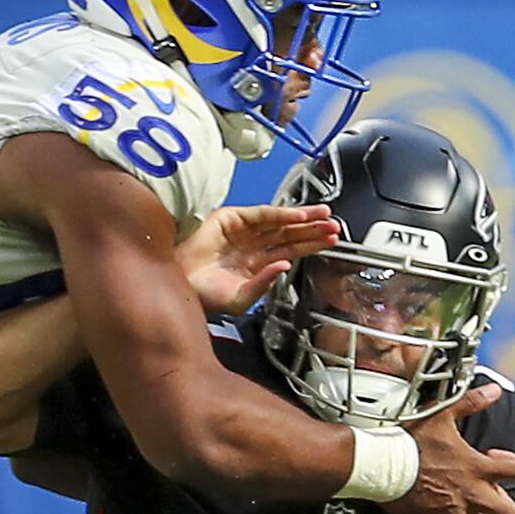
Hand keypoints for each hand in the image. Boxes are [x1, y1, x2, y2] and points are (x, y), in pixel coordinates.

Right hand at [175, 204, 337, 317]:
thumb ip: (263, 284)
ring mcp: (242, 230)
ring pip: (280, 222)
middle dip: (313, 230)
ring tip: (325, 217)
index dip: (311, 245)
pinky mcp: (231, 219)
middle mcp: (253, 244)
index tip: (333, 242)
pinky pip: (262, 215)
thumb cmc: (205, 296)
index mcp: (257, 264)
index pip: (290, 250)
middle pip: (290, 234)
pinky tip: (300, 217)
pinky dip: (281, 214)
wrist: (178, 286)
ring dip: (303, 219)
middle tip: (336, 227)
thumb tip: (287, 265)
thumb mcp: (241, 299)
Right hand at [380, 385, 514, 513]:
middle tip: (489, 495)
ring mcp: (455, 513)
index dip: (510, 465)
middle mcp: (472, 494)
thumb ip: (471, 403)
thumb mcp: (441, 415)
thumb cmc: (410, 440)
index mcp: (478, 467)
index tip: (494, 460)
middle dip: (504, 507)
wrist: (380, 464)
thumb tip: (494, 391)